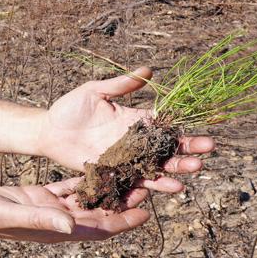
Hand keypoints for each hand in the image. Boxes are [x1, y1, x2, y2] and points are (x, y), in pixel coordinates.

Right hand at [0, 178, 154, 242]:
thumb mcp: (14, 213)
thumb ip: (43, 219)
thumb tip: (71, 225)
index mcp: (58, 230)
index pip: (99, 229)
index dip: (123, 222)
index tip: (145, 213)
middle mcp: (59, 221)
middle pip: (100, 213)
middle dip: (123, 202)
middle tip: (146, 185)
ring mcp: (51, 209)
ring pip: (88, 199)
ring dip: (108, 188)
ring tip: (130, 173)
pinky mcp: (42, 197)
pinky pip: (69, 188)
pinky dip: (85, 179)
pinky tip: (100, 165)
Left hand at [36, 67, 214, 194]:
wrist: (49, 132)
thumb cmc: (70, 108)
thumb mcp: (95, 91)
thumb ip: (121, 85)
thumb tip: (149, 70)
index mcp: (134, 121)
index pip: (165, 126)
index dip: (184, 130)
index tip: (204, 133)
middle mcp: (134, 143)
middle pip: (167, 150)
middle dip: (187, 152)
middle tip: (207, 153)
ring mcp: (125, 161)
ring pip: (156, 168)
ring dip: (175, 171)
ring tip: (193, 172)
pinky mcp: (113, 175)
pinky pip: (135, 182)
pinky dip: (152, 185)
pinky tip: (169, 186)